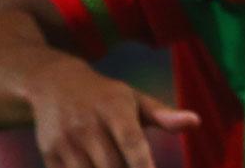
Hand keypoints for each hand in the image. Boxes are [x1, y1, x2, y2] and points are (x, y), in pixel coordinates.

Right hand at [22, 55, 198, 167]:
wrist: (54, 85)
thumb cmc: (106, 96)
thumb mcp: (135, 99)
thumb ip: (164, 115)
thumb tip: (196, 122)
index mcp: (114, 109)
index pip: (131, 142)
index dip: (142, 165)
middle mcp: (88, 125)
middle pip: (112, 165)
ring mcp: (65, 141)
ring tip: (120, 166)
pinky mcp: (49, 155)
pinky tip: (98, 167)